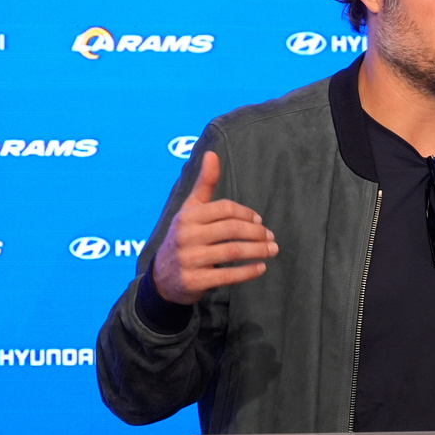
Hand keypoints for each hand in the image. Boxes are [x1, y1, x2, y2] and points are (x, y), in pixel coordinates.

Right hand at [153, 151, 276, 303]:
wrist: (162, 277)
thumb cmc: (185, 236)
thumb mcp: (190, 209)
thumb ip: (204, 183)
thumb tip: (212, 153)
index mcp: (188, 216)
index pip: (224, 209)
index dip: (246, 213)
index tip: (259, 221)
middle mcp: (186, 236)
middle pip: (231, 229)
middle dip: (257, 233)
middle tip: (271, 237)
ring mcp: (189, 260)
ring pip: (232, 252)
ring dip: (258, 251)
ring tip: (272, 250)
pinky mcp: (193, 281)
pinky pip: (226, 276)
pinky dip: (247, 272)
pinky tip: (261, 267)